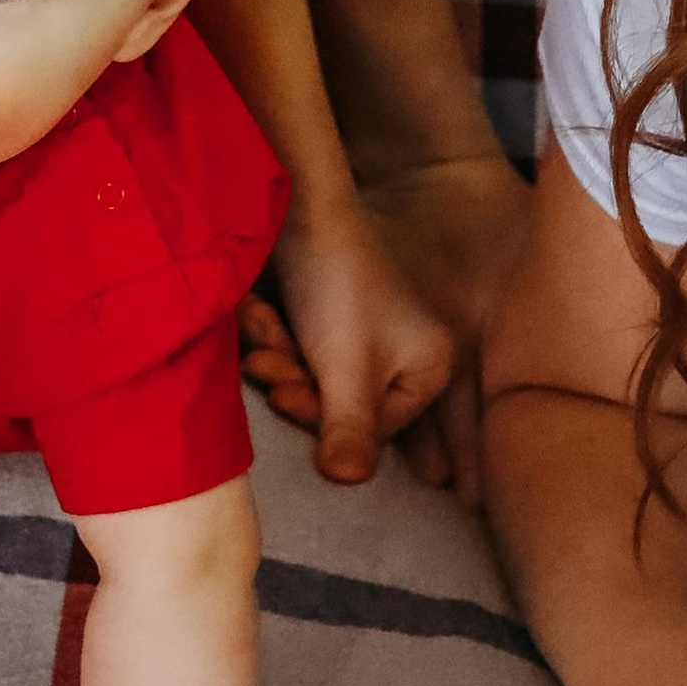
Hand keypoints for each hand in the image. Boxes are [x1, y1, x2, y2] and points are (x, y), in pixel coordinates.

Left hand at [241, 152, 531, 498]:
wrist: (294, 202)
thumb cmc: (336, 283)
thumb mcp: (346, 366)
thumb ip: (350, 429)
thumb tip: (348, 483)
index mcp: (431, 367)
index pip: (376, 429)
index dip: (324, 418)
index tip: (286, 394)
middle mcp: (404, 354)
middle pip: (340, 404)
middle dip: (294, 381)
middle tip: (265, 360)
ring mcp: (364, 335)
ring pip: (311, 378)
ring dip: (276, 356)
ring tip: (260, 328)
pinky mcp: (326, 317)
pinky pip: (296, 349)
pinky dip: (272, 334)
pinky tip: (256, 311)